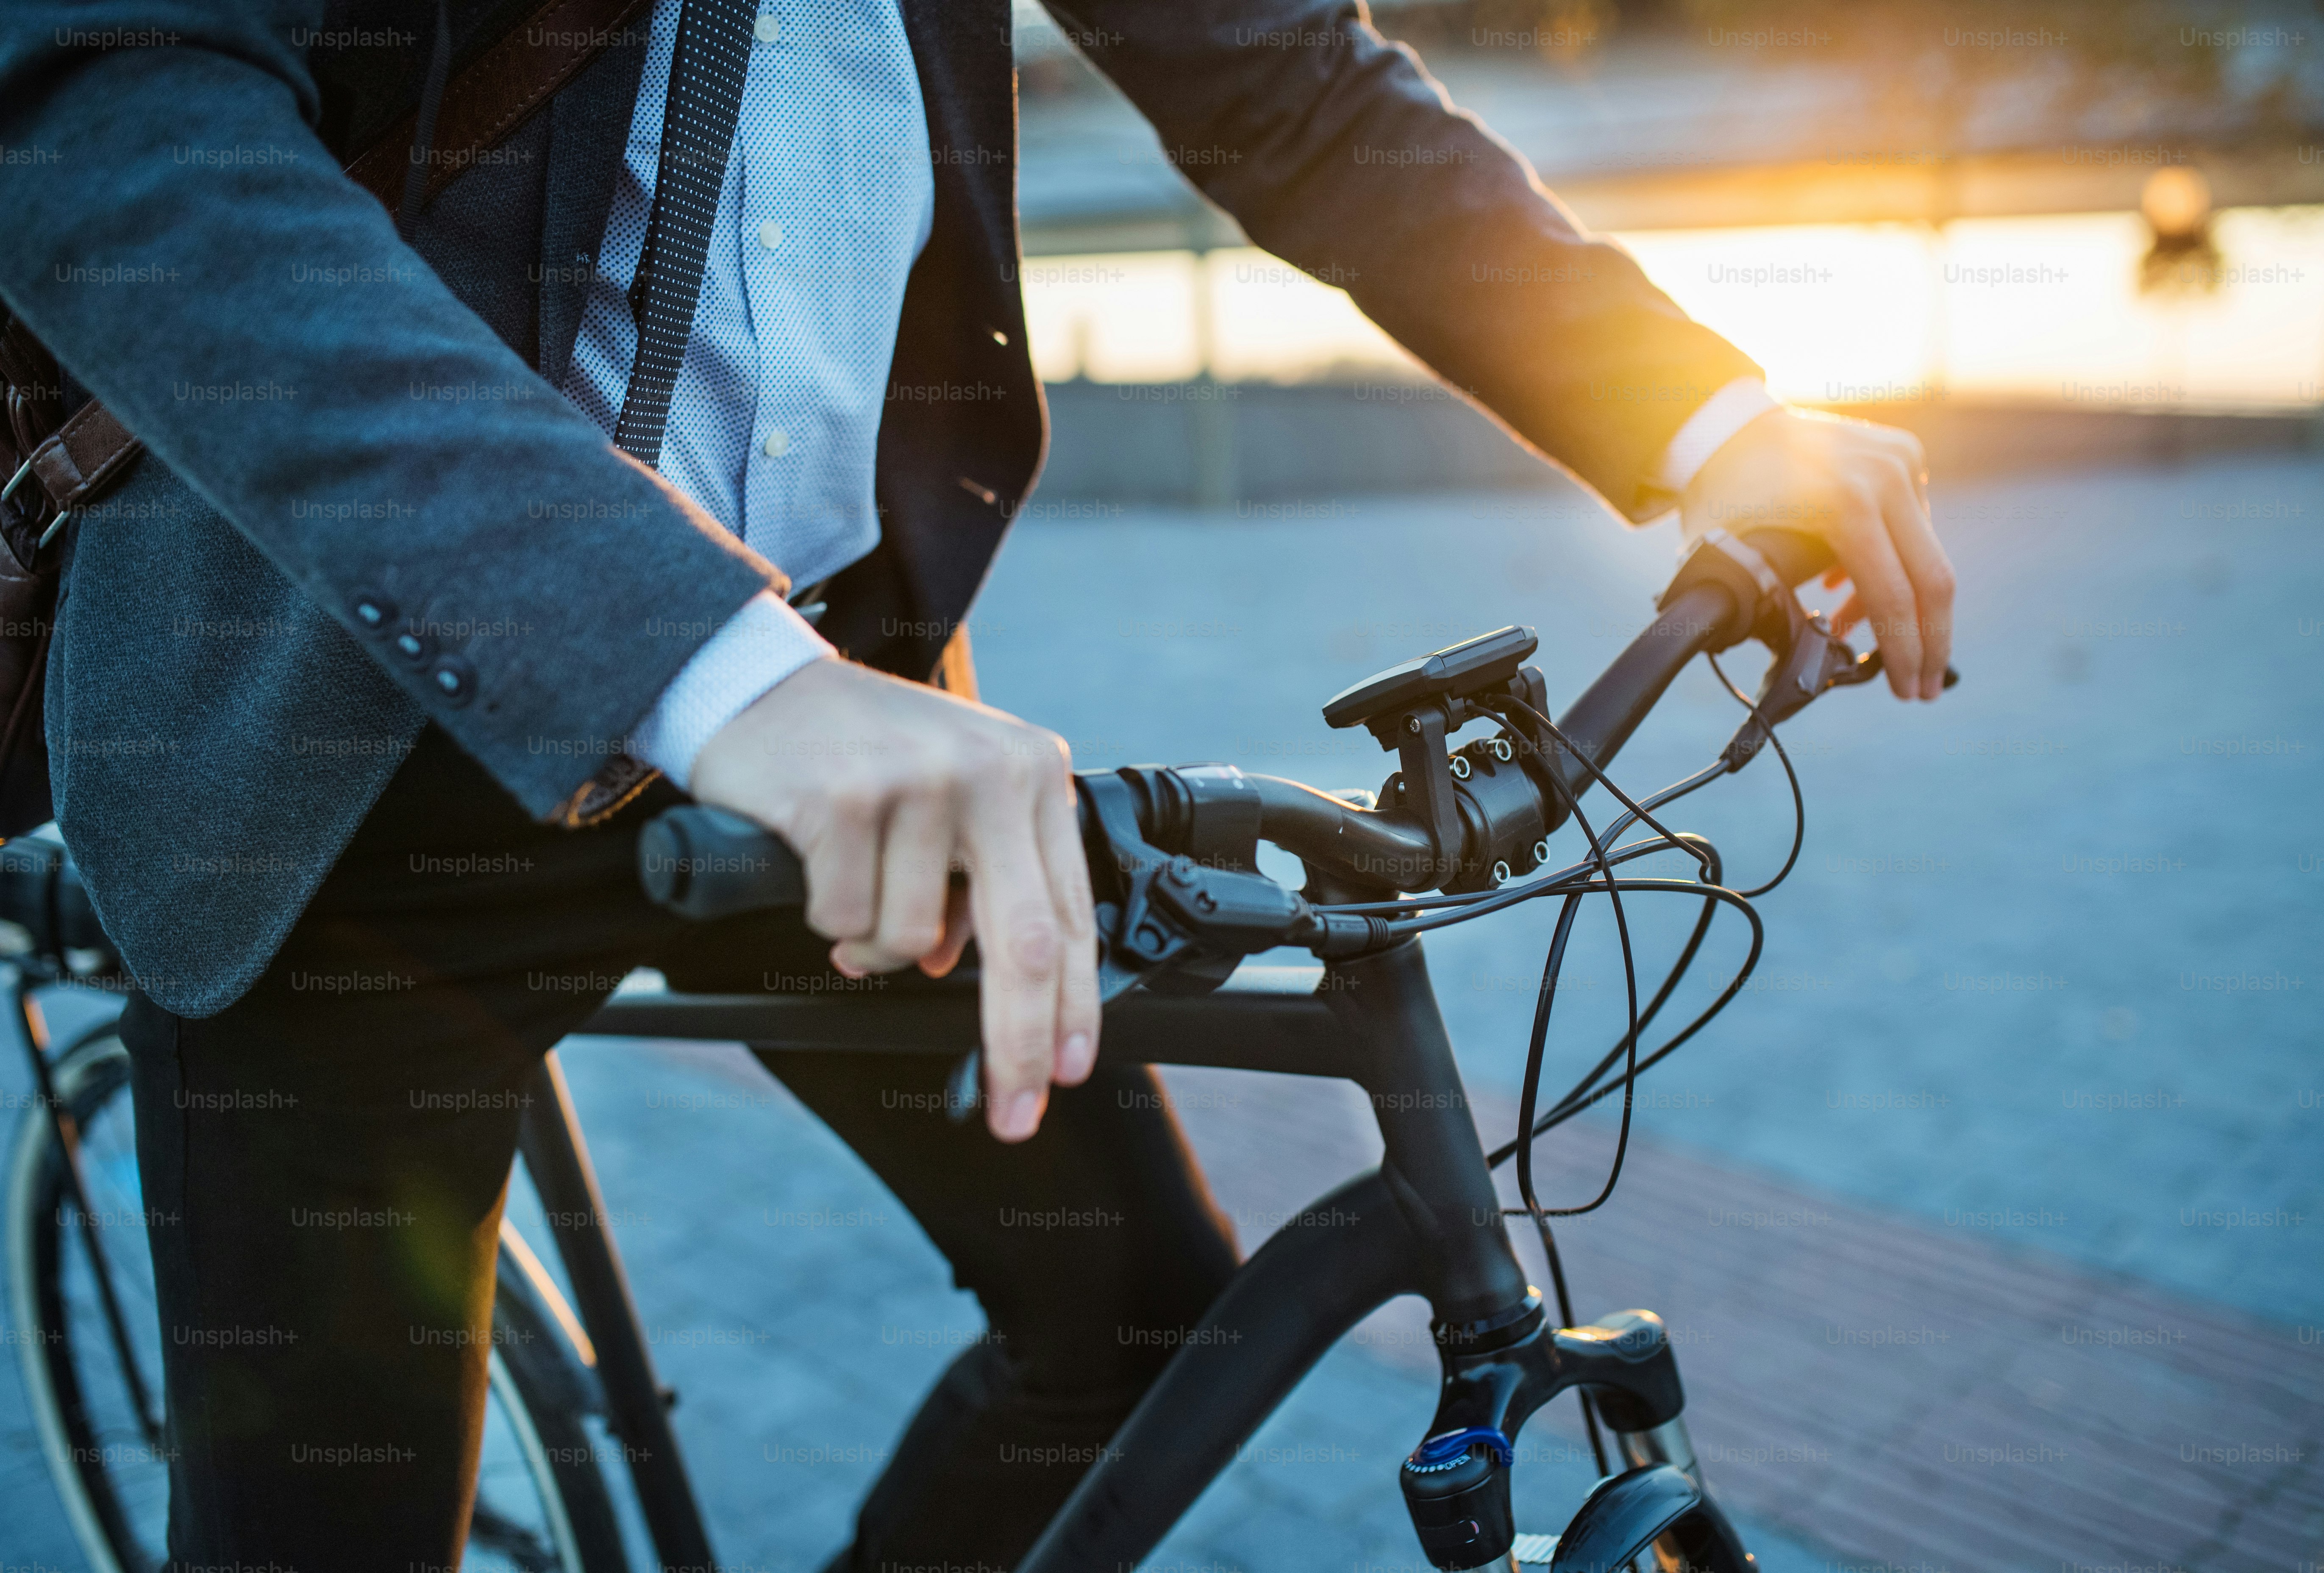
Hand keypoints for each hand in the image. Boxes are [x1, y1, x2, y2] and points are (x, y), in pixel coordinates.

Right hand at [689, 657, 1097, 1141]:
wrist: (759, 687)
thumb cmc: (861, 753)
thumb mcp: (952, 797)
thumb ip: (984, 879)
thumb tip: (974, 977)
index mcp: (1031, 772)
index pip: (1068, 913)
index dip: (1074, 1007)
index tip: (1068, 1070)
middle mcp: (988, 771)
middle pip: (1023, 945)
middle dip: (1018, 1044)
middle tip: (1014, 1112)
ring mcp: (919, 782)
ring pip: (913, 942)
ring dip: (875, 949)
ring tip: (852, 887)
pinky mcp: (846, 800)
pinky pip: (846, 920)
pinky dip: (828, 918)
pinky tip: (816, 864)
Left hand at [1679, 407, 1954, 700]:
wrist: (1725, 426)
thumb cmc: (1722, 492)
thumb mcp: (1735, 553)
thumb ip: (1773, 601)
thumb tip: (1813, 648)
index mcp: (1846, 503)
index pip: (1892, 595)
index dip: (1903, 652)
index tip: (1907, 691)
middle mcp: (1886, 476)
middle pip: (1932, 579)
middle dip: (1929, 643)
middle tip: (1922, 689)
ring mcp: (1900, 459)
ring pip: (1923, 555)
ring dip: (1899, 606)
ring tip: (1857, 635)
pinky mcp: (1904, 453)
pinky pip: (1912, 525)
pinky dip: (1888, 564)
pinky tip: (1849, 593)